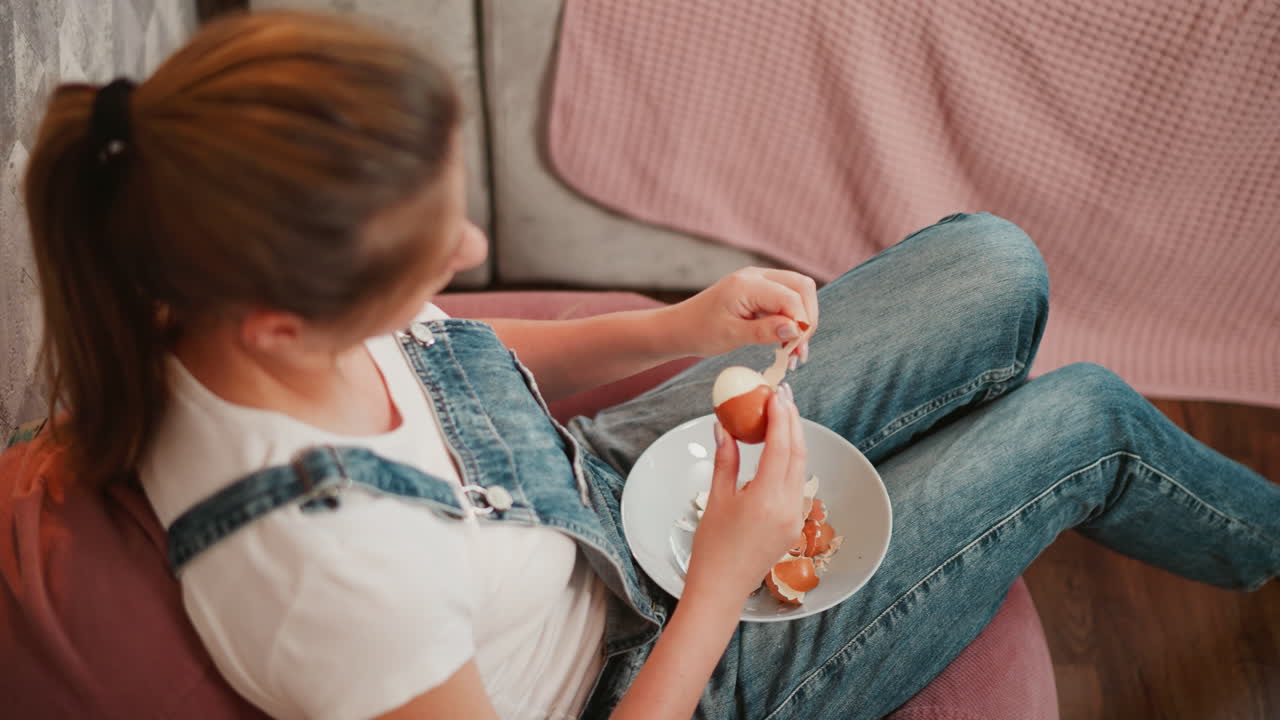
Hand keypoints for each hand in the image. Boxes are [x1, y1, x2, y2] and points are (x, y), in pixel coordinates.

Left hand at [667, 267, 818, 358]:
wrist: (679, 328)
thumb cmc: (699, 331)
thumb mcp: (731, 335)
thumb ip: (764, 331)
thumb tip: (795, 330)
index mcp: (747, 284)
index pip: (791, 297)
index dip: (800, 323)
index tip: (796, 349)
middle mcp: (756, 276)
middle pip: (802, 287)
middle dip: (807, 318)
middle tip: (798, 349)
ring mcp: (758, 280)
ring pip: (798, 291)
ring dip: (802, 319)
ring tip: (793, 350)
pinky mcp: (759, 290)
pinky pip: (786, 298)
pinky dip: (792, 318)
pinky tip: (785, 341)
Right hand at [684, 383, 807, 603]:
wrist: (721, 589)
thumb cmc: (711, 547)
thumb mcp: (716, 499)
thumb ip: (725, 460)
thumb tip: (723, 428)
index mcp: (765, 498)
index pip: (780, 446)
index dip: (779, 417)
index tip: (774, 395)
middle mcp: (787, 507)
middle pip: (798, 453)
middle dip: (792, 422)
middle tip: (782, 397)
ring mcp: (794, 518)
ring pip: (800, 469)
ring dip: (793, 440)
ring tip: (781, 417)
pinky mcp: (793, 526)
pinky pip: (796, 486)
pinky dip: (790, 463)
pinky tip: (778, 451)